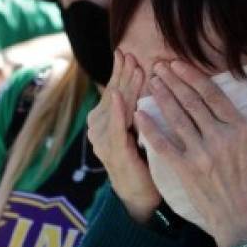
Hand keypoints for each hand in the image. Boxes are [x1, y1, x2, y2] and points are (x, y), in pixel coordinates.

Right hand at [87, 51, 159, 222]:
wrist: (139, 194)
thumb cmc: (143, 159)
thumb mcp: (139, 127)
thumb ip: (138, 105)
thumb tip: (149, 77)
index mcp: (104, 120)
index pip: (113, 90)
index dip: (119, 72)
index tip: (127, 53)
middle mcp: (98, 128)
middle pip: (113, 95)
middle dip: (122, 74)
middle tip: (130, 54)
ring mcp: (103, 141)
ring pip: (114, 108)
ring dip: (124, 86)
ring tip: (133, 67)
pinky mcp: (114, 153)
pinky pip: (116, 129)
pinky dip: (118, 112)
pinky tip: (121, 97)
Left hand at [134, 60, 246, 246]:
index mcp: (242, 131)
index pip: (214, 96)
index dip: (194, 77)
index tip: (179, 65)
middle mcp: (220, 138)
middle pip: (192, 102)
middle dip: (174, 81)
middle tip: (159, 65)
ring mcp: (201, 154)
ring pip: (177, 118)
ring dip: (162, 97)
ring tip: (151, 81)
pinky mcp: (186, 171)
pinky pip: (164, 145)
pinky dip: (150, 129)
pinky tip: (139, 114)